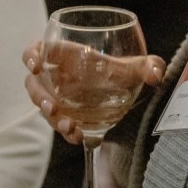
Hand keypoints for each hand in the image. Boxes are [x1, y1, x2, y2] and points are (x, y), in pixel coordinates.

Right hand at [22, 41, 164, 143]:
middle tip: (51, 108)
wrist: (124, 96)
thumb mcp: (136, 68)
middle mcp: (57, 77)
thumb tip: (156, 74)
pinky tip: (79, 138)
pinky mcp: (66, 117)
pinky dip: (67, 132)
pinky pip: (59, 125)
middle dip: (39, 96)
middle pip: (34, 84)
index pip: (39, 49)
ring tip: (69, 127)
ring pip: (43, 108)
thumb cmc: (121, 73)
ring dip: (52, 119)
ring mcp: (59, 98)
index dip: (32, 55)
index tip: (35, 65)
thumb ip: (149, 66)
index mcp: (66, 56)